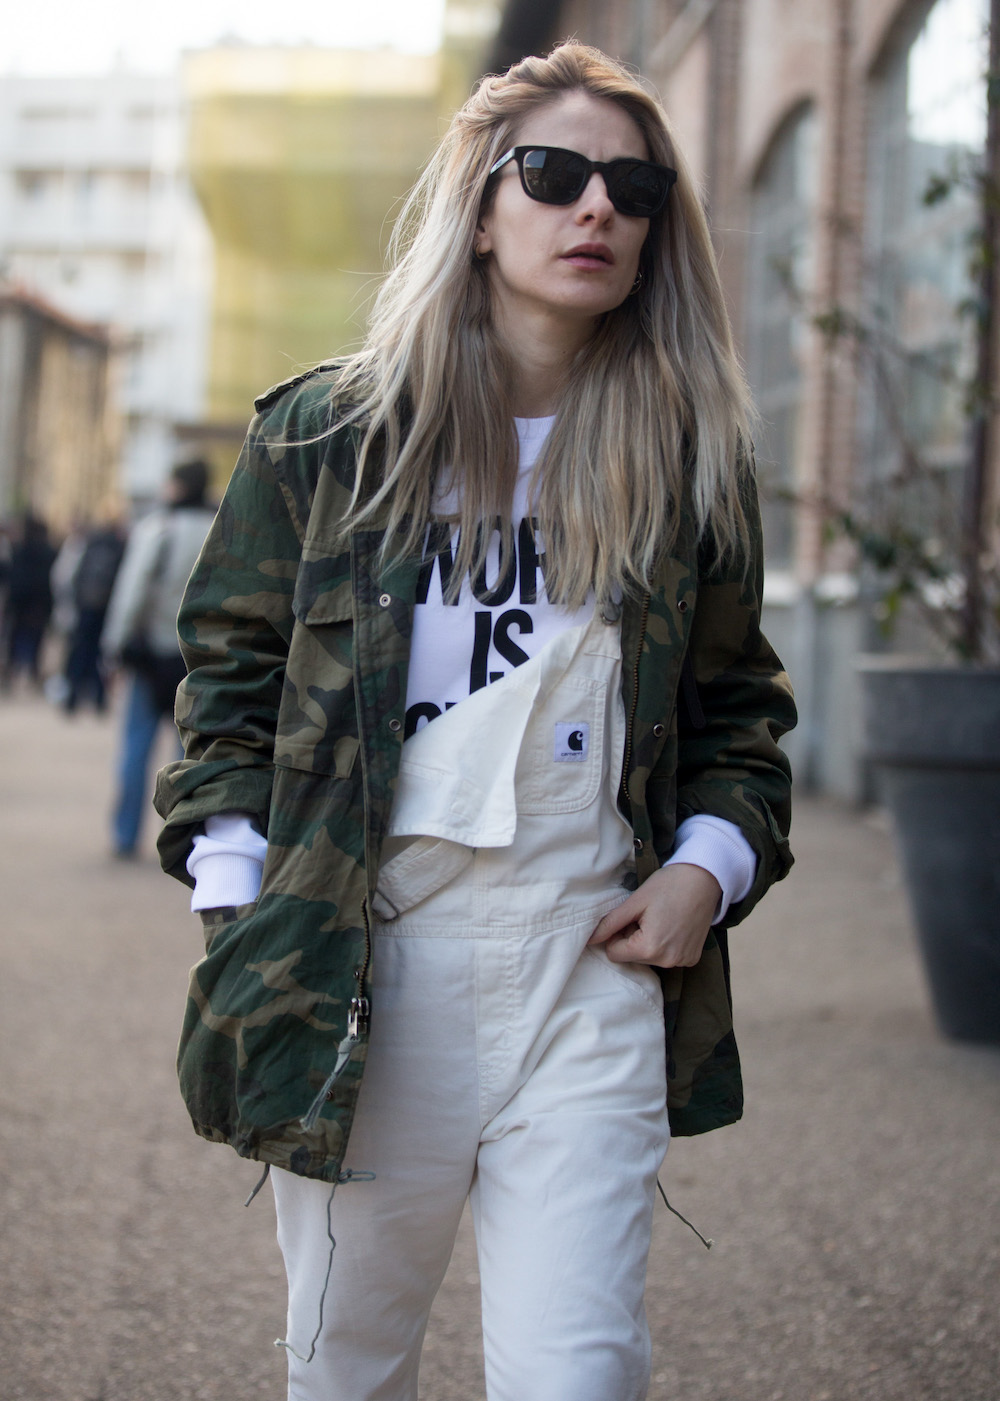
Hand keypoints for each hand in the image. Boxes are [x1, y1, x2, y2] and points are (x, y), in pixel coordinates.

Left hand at [588, 864, 721, 967]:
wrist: (704, 879)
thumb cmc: (668, 886)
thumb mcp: (635, 902)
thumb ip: (610, 923)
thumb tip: (589, 939)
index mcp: (649, 948)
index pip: (614, 953)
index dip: (617, 934)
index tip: (629, 918)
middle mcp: (667, 961)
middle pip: (632, 957)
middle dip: (633, 938)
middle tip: (647, 915)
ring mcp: (682, 961)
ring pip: (649, 958)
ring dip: (649, 942)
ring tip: (661, 918)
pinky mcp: (692, 959)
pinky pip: (667, 957)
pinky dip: (666, 944)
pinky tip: (674, 925)